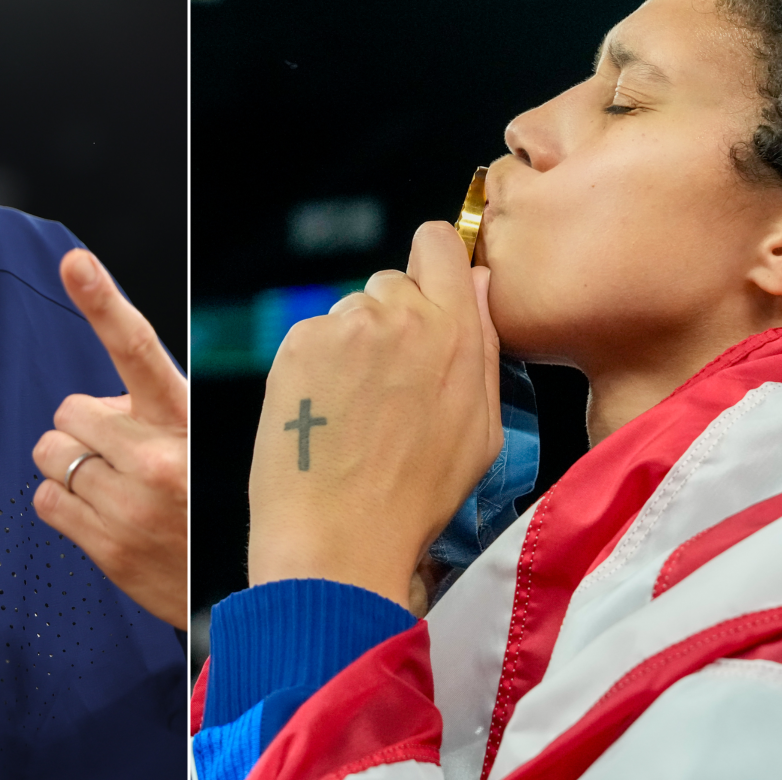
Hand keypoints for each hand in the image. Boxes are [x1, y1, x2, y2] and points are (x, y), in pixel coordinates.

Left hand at [32, 250, 187, 629]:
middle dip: (84, 428)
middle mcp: (156, 458)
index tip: (74, 261)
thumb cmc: (206, 506)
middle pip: (69, 410)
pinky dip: (63, 503)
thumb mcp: (197, 444)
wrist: (230, 593)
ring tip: (113, 487)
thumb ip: (152, 413)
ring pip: (50, 454)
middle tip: (119, 454)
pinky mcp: (106, 546)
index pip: (139, 348)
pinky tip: (99, 514)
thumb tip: (98, 407)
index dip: (103, 301)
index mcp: (183, 421)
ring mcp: (129, 505)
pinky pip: (45, 500)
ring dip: (72, 465)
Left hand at [247, 221, 501, 609]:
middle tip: (387, 383)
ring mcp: (345, 327)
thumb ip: (483, 346)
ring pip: (351, 312)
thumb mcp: (481, 431)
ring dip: (352, 345)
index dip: (432, 264)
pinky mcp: (299, 343)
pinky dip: (315, 365)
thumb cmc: (414, 498)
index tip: (427, 292)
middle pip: (393, 282)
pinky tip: (324, 412)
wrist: (340, 538)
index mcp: (455, 333)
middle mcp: (401, 316)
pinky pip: (312, 335)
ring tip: (353, 410)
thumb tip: (477, 284)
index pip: (439, 243)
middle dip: (392, 319)